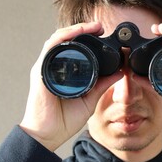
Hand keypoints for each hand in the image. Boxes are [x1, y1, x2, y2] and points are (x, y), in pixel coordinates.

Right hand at [20, 22, 121, 151]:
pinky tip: (75, 33)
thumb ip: (103, 84)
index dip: (89, 38)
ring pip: (59, 39)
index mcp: (65, 71)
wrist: (48, 134)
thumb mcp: (91, 98)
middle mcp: (55, 66)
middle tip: (100, 27)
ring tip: (92, 27)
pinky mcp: (41, 71)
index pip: (76, 48)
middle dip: (83, 30)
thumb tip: (120, 71)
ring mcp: (46, 67)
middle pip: (67, 40)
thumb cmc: (65, 118)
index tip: (104, 33)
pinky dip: (63, 38)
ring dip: (75, 30)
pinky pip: (50, 48)